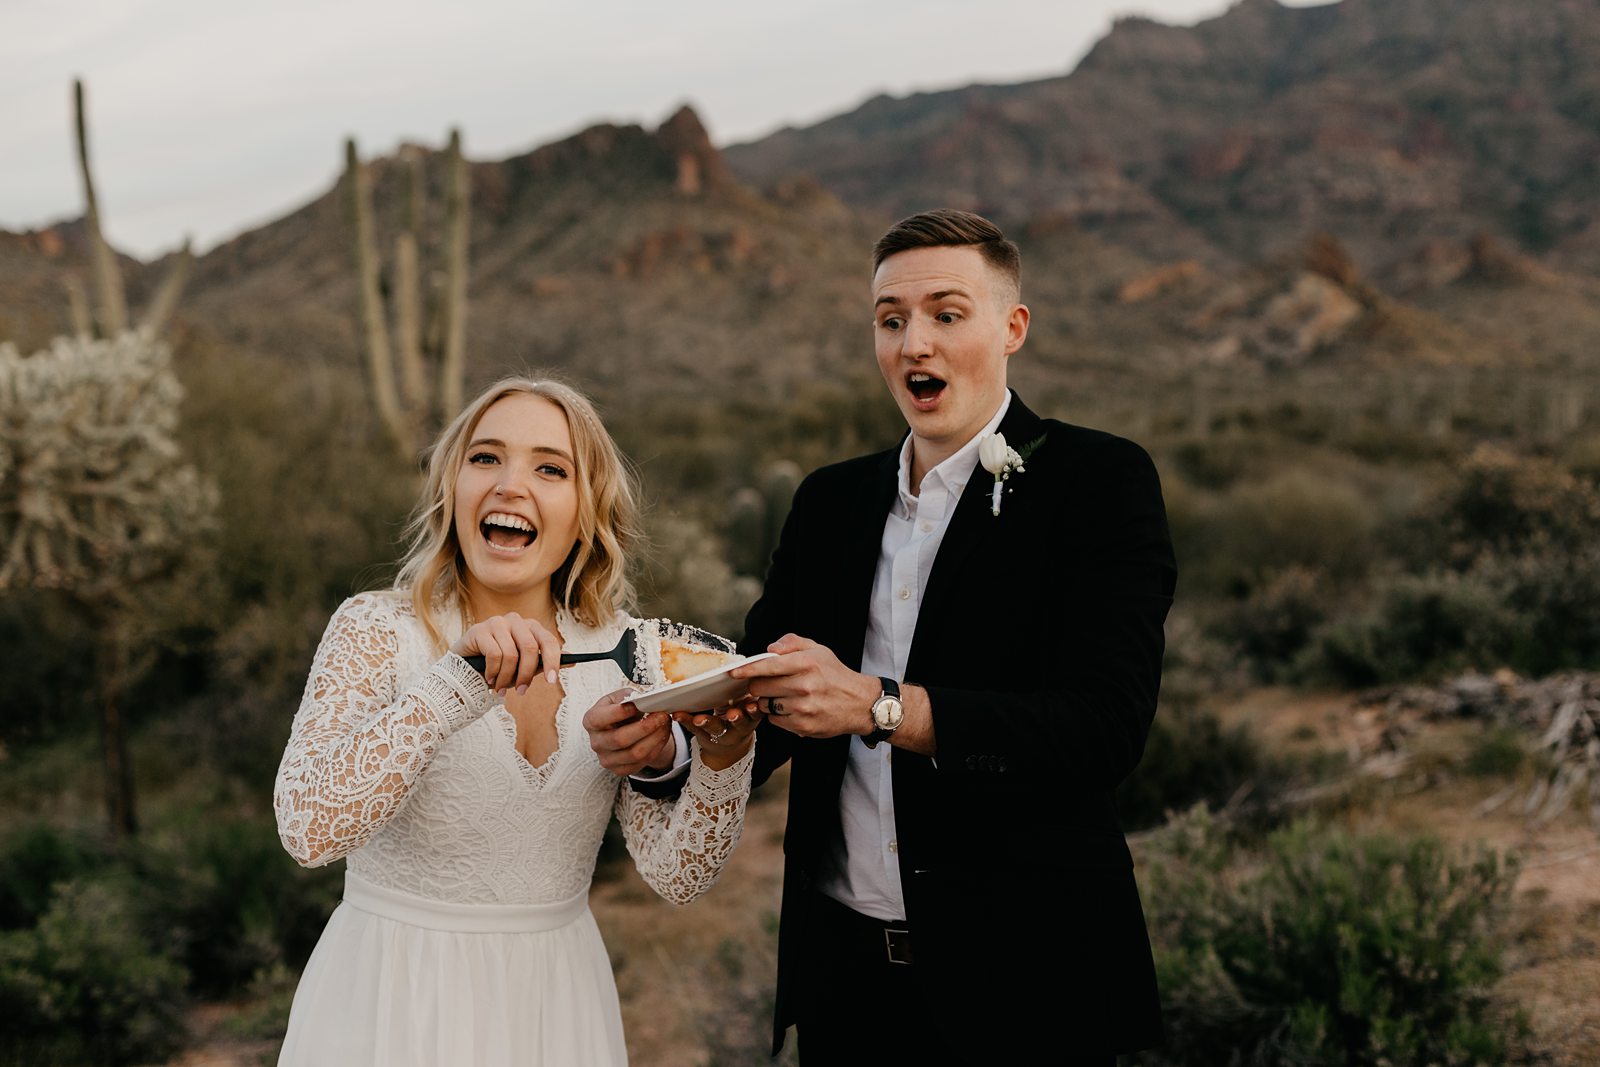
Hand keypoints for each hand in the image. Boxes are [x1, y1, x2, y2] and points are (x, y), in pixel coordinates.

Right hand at [449, 612, 561, 694]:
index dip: (553, 661)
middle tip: (521, 691)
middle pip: (531, 648)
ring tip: (500, 688)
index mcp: (530, 627)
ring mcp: (497, 622)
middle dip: (526, 674)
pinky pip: (494, 654)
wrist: (464, 669)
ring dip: (507, 677)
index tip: (552, 682)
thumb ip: (545, 663)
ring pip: (511, 654)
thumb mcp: (524, 667)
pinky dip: (494, 672)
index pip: (549, 640)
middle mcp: (515, 620)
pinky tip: (489, 678)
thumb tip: (573, 660)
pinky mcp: (479, 629)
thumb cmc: (498, 667)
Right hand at [583, 688, 675, 776]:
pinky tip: (662, 735)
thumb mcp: (619, 698)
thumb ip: (628, 697)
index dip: (619, 712)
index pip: (599, 719)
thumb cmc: (620, 711)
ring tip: (665, 724)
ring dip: (655, 738)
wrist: (622, 728)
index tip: (637, 705)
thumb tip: (644, 700)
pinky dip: (657, 747)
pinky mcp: (620, 769)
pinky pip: (642, 762)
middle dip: (645, 727)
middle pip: (620, 739)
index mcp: (590, 721)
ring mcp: (607, 759)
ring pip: (634, 753)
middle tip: (661, 715)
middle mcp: (596, 742)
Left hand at [672, 698, 763, 769]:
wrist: (729, 746)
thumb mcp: (748, 707)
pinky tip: (678, 714)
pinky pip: (694, 730)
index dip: (755, 710)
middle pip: (739, 724)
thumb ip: (748, 694)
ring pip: (715, 729)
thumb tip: (746, 670)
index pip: (756, 713)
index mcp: (751, 717)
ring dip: (707, 722)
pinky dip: (686, 721)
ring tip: (699, 719)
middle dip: (737, 719)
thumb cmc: (739, 715)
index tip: (752, 705)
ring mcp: (722, 734)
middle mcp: (738, 728)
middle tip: (733, 715)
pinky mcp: (704, 736)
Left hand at [729, 634, 878, 739]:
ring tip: (784, 696)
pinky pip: (775, 721)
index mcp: (807, 663)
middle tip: (767, 684)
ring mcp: (804, 708)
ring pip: (765, 705)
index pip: (768, 666)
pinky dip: (778, 715)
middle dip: (758, 685)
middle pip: (760, 687)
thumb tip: (769, 649)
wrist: (860, 704)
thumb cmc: (835, 675)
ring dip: (768, 701)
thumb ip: (792, 643)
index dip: (747, 669)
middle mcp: (805, 685)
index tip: (733, 672)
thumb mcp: (819, 650)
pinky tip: (792, 709)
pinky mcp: (803, 727)